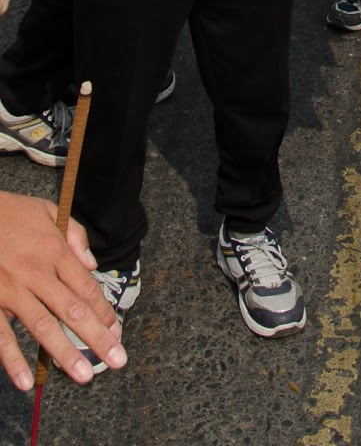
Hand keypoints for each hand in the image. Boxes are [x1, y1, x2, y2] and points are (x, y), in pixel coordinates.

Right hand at [0, 195, 125, 388]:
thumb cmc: (9, 213)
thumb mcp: (47, 211)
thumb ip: (73, 234)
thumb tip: (92, 265)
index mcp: (54, 250)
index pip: (86, 287)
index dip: (103, 311)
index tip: (116, 331)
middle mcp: (36, 273)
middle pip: (73, 310)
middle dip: (97, 338)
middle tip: (117, 360)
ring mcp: (11, 290)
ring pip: (42, 327)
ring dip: (65, 353)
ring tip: (84, 376)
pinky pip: (1, 336)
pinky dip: (12, 360)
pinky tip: (25, 381)